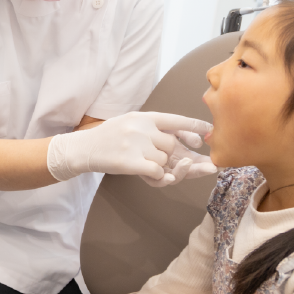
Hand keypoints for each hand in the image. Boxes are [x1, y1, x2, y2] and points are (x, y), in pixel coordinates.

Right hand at [47, 112, 213, 183]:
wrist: (83, 149)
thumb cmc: (109, 138)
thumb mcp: (131, 124)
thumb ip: (157, 130)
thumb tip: (194, 140)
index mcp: (143, 116)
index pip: (176, 119)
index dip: (195, 126)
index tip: (210, 132)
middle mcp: (141, 128)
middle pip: (172, 146)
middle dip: (175, 156)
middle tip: (177, 162)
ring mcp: (135, 144)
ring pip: (165, 160)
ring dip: (160, 167)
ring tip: (144, 164)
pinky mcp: (130, 161)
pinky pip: (157, 172)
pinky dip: (158, 176)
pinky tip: (151, 174)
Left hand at [140, 131, 217, 186]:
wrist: (114, 136)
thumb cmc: (140, 128)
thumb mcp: (165, 125)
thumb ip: (185, 131)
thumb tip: (200, 140)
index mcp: (178, 152)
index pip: (196, 159)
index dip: (207, 162)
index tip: (219, 162)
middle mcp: (170, 162)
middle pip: (188, 168)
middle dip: (200, 169)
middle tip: (211, 167)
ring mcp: (158, 168)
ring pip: (175, 175)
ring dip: (183, 171)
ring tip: (187, 161)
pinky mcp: (145, 173)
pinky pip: (156, 181)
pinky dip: (163, 180)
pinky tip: (169, 177)